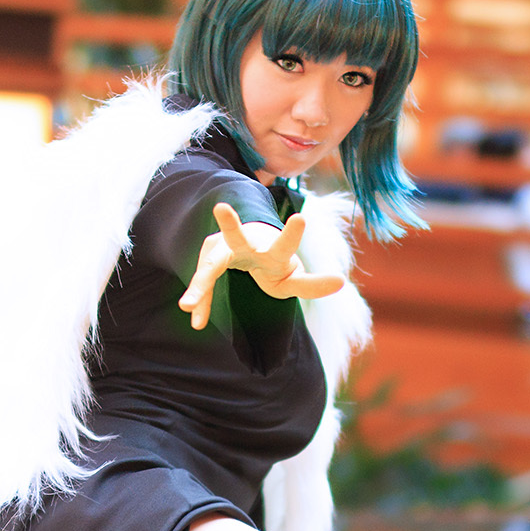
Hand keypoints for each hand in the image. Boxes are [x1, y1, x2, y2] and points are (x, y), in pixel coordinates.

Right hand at [178, 202, 345, 330]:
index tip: (301, 218)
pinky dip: (201, 303)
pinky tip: (197, 321)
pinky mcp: (208, 261)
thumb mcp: (294, 278)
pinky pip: (204, 286)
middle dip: (229, 225)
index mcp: (272, 249)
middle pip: (236, 238)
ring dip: (200, 285)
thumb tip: (342, 281)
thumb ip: (313, 284)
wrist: (246, 252)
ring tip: (187, 307)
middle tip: (221, 208)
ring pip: (210, 265)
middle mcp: (245, 244)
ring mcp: (223, 251)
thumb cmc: (274, 265)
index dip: (292, 234)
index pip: (284, 243)